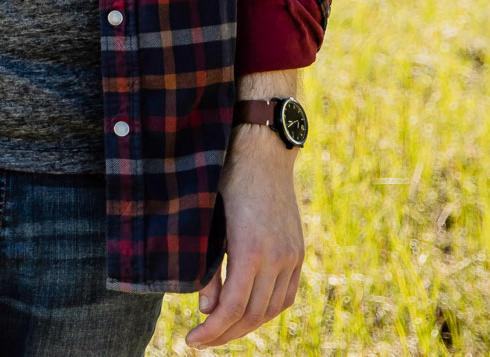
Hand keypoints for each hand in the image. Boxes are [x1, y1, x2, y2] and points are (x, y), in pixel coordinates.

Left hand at [185, 125, 302, 347]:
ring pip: (273, 309)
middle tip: (200, 341)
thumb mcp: (207, 221)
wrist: (262, 151)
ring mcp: (292, 255)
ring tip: (221, 331)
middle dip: (225, 334)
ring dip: (247, 326)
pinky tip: (248, 313)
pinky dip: (267, 310)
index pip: (233, 308)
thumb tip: (208, 310)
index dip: (211, 330)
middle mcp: (278, 257)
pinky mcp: (298, 251)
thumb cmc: (224, 179)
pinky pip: (287, 294)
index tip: (191, 340)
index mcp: (250, 250)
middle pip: (254, 315)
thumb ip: (209, 267)